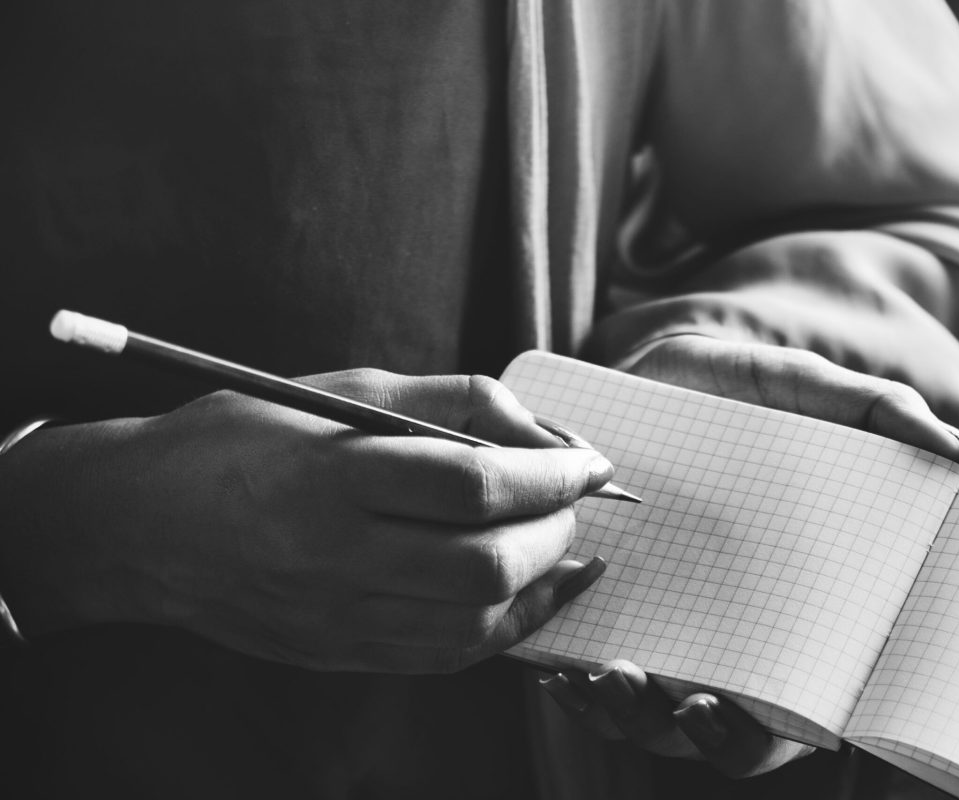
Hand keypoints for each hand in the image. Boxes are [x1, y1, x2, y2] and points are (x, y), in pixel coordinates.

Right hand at [0, 370, 611, 671]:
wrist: (143, 525)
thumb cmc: (243, 437)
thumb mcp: (342, 390)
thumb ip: (451, 401)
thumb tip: (542, 432)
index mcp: (332, 475)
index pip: (472, 485)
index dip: (551, 473)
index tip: (591, 462)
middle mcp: (335, 556)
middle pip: (484, 565)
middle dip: (555, 531)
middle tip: (574, 498)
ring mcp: (336, 616)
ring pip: (474, 626)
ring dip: (543, 585)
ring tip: (564, 544)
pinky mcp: (339, 652)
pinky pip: (445, 657)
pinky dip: (505, 628)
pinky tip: (530, 592)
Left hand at [537, 334, 958, 775]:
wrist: (647, 368)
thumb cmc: (738, 392)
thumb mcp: (807, 389)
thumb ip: (879, 413)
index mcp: (782, 608)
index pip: (788, 705)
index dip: (767, 727)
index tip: (741, 705)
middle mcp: (717, 632)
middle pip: (713, 728)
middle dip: (697, 732)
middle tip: (681, 700)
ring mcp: (652, 625)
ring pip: (638, 712)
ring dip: (621, 712)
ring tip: (608, 676)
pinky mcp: (591, 607)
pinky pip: (576, 669)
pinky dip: (566, 679)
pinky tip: (553, 664)